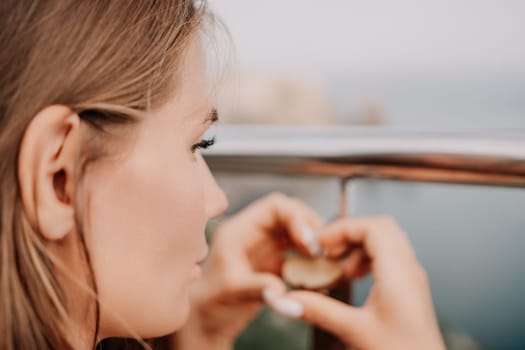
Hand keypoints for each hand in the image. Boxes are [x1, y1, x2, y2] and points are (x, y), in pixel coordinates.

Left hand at [171, 192, 323, 348]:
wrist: (209, 321)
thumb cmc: (211, 302)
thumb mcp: (231, 292)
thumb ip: (256, 288)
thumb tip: (280, 291)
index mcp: (241, 230)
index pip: (274, 206)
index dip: (296, 217)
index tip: (309, 240)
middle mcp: (256, 233)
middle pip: (291, 214)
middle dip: (310, 227)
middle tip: (322, 251)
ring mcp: (267, 247)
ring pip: (298, 231)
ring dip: (314, 242)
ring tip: (324, 261)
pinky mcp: (276, 262)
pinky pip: (300, 252)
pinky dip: (312, 260)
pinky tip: (320, 275)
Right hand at [269, 216, 445, 349]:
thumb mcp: (354, 331)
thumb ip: (319, 311)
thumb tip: (289, 300)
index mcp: (398, 274)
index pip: (373, 228)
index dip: (343, 228)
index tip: (321, 242)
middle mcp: (408, 271)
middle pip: (380, 228)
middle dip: (350, 233)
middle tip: (329, 250)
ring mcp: (411, 278)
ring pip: (386, 240)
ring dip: (359, 246)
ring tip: (340, 266)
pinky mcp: (409, 288)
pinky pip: (389, 257)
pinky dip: (367, 258)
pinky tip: (355, 278)